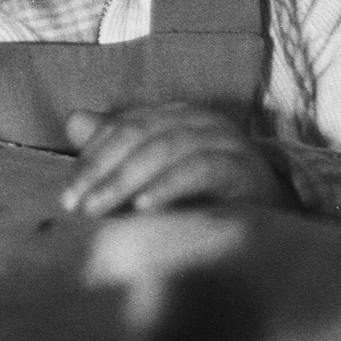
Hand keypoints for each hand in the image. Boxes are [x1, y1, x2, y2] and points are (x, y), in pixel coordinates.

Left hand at [60, 103, 293, 215]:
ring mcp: (226, 141)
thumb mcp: (155, 174)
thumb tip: (74, 119)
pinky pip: (202, 169)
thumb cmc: (206, 198)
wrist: (272, 224)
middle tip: (76, 205)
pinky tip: (145, 207)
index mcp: (178, 116)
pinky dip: (169, 186)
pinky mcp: (245, 168)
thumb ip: (117, 147)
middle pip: (141, 134)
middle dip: (103, 169)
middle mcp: (202, 121)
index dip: (94, 156)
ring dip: (127, 179)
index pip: (126, 126)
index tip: (68, 194)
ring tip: (100, 209)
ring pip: (167, 148)